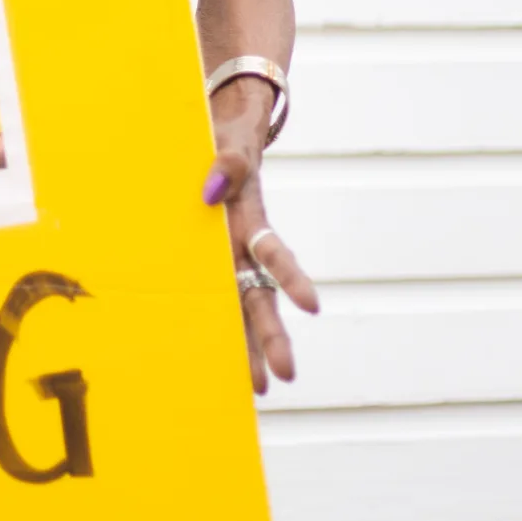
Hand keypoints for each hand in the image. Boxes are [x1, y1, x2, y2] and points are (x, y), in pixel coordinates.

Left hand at [202, 82, 318, 394]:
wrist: (219, 132)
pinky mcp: (209, 257)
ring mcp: (227, 255)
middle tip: (284, 379)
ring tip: (262, 388)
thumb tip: (212, 190)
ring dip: (250, 344)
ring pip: (243, 306)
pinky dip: (215, 325)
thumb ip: (227, 163)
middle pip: (261, 295)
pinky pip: (214, 297)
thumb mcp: (229, 146)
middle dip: (272, 336)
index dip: (290, 277)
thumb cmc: (226, 140)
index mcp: (250, 218)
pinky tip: (218, 360)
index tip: (312, 306)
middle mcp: (243, 245)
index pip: (273, 253)